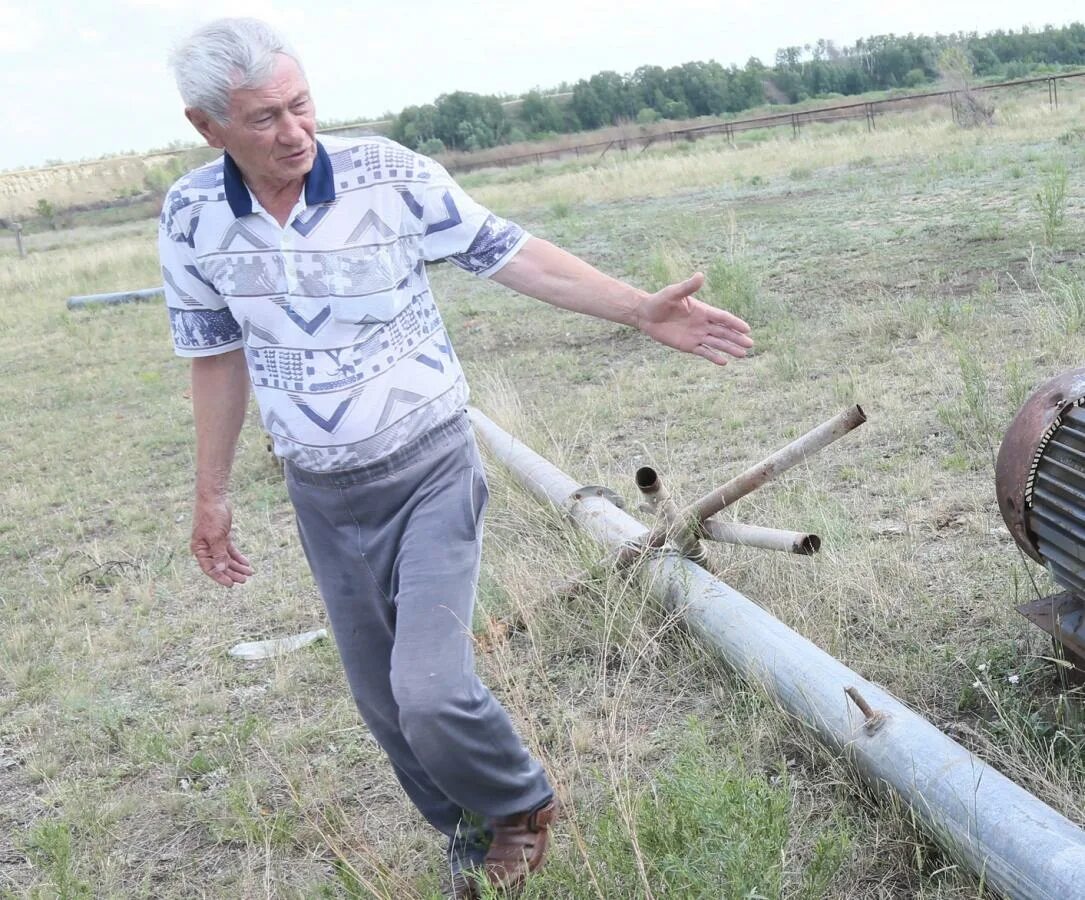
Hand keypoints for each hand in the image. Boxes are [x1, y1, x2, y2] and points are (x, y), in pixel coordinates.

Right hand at [191, 496, 253, 586]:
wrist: (214, 499)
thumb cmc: (211, 516)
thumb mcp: (216, 536)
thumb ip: (219, 553)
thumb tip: (221, 569)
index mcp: (200, 549)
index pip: (209, 568)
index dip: (220, 577)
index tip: (231, 584)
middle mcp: (206, 548)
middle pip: (220, 565)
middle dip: (232, 573)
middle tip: (244, 580)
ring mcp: (215, 543)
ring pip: (227, 559)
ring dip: (237, 566)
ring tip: (249, 573)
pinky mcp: (222, 537)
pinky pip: (230, 550)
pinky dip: (238, 556)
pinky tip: (246, 563)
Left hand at [637, 272, 753, 365]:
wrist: (646, 315)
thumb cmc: (660, 301)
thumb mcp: (673, 292)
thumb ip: (688, 286)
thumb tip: (700, 275)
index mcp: (703, 310)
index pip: (722, 318)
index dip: (735, 323)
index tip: (747, 329)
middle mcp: (703, 324)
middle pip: (724, 332)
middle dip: (737, 338)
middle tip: (750, 344)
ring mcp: (696, 335)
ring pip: (717, 343)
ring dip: (729, 348)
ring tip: (743, 354)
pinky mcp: (688, 345)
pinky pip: (703, 351)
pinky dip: (713, 357)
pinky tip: (724, 362)